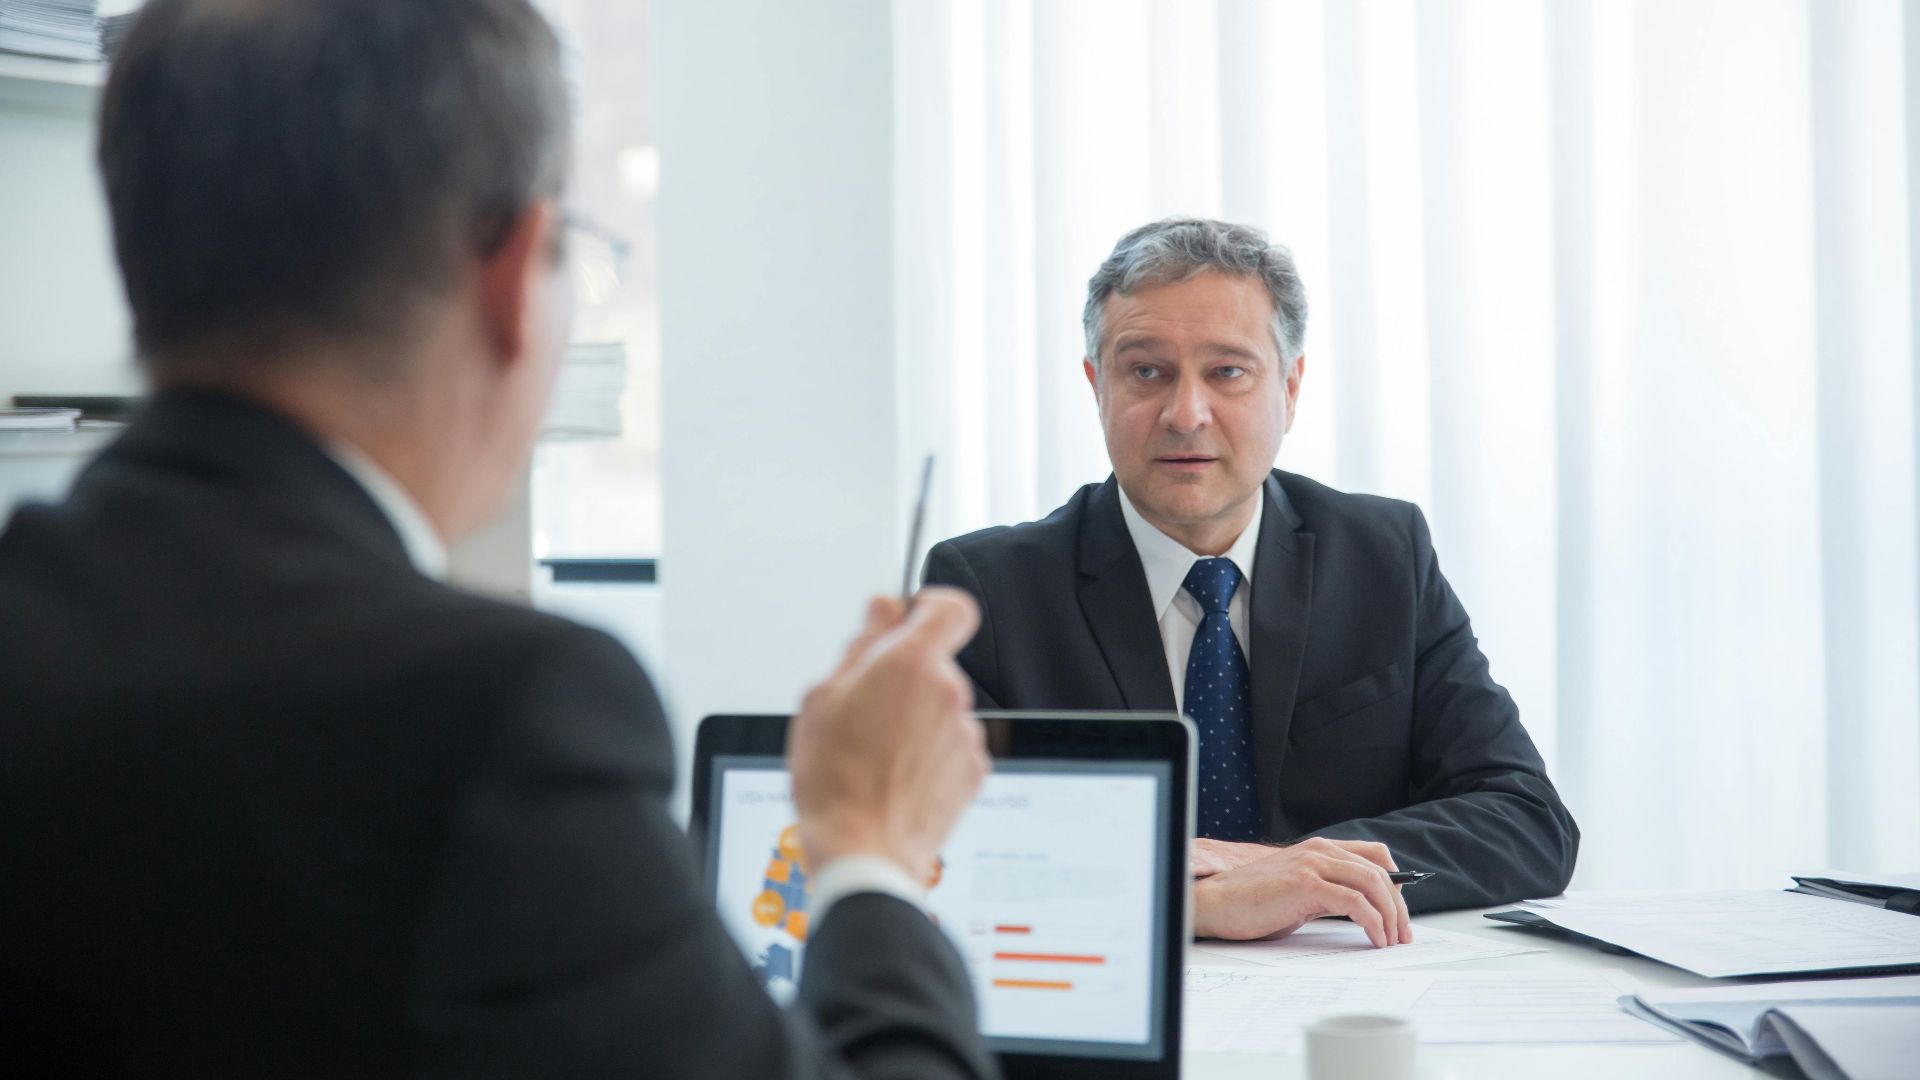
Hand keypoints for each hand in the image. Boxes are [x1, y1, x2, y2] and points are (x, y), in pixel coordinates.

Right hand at [789, 589, 987, 882]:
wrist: (862, 850)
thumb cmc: (834, 779)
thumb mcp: (823, 697)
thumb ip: (862, 644)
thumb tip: (883, 610)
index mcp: (911, 664)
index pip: (951, 608)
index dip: (930, 607)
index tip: (910, 618)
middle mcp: (948, 693)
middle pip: (935, 665)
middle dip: (904, 679)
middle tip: (863, 710)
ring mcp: (965, 734)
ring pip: (941, 708)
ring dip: (915, 721)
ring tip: (875, 755)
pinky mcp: (973, 771)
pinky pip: (951, 746)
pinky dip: (929, 755)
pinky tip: (895, 777)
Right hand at [1191, 837, 1412, 947]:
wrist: (1216, 902)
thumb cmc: (1251, 902)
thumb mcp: (1298, 892)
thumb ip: (1327, 892)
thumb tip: (1361, 912)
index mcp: (1318, 849)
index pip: (1374, 854)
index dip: (1396, 880)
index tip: (1400, 909)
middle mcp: (1319, 851)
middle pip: (1380, 872)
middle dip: (1399, 906)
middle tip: (1403, 934)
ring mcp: (1313, 865)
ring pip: (1373, 884)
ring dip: (1391, 916)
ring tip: (1391, 940)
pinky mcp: (1306, 885)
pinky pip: (1355, 902)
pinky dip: (1373, 922)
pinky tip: (1374, 938)